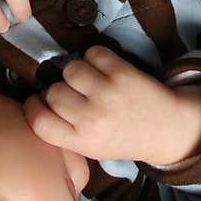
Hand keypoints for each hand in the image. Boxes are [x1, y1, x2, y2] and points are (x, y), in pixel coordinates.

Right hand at [24, 45, 200, 166]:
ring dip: (76, 72)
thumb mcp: (90, 148)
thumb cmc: (121, 137)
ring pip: (70, 69)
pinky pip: (92, 53)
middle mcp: (92, 119)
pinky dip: (95, 57)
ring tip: (90, 82)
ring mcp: (108, 94)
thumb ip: (63, 131)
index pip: (38, 122)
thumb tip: (34, 104)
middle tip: (75, 96)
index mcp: (81, 142)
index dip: (33, 108)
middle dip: (59, 90)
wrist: (167, 129)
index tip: (39, 103)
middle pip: (52, 92)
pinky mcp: (122, 73)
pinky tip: (104, 70)